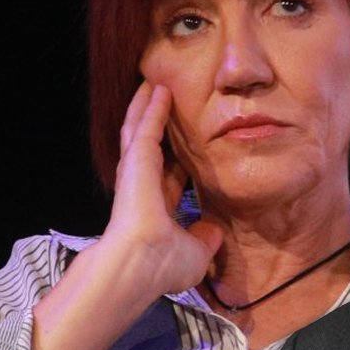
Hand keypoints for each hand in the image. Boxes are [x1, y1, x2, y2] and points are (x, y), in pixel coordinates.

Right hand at [100, 82, 223, 293]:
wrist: (140, 265)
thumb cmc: (163, 265)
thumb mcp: (195, 253)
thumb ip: (204, 238)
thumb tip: (214, 231)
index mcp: (156, 208)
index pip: (170, 176)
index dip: (179, 159)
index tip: (189, 145)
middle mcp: (143, 187)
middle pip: (152, 147)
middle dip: (157, 126)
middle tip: (163, 102)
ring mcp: (135, 171)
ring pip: (141, 130)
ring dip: (148, 107)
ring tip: (154, 84)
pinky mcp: (135, 158)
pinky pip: (145, 125)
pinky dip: (152, 106)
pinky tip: (159, 88)